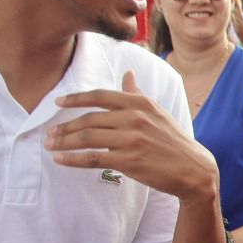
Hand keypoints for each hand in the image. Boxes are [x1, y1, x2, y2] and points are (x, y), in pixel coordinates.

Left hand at [48, 71, 218, 200]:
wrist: (193, 168)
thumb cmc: (173, 140)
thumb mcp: (157, 111)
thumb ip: (137, 94)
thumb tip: (128, 74)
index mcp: (139, 103)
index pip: (100, 96)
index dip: (75, 98)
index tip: (58, 102)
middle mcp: (134, 118)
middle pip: (89, 119)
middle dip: (65, 126)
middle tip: (49, 133)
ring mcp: (131, 140)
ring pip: (88, 138)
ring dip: (64, 141)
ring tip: (50, 145)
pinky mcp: (128, 161)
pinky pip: (93, 158)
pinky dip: (72, 159)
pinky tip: (60, 160)